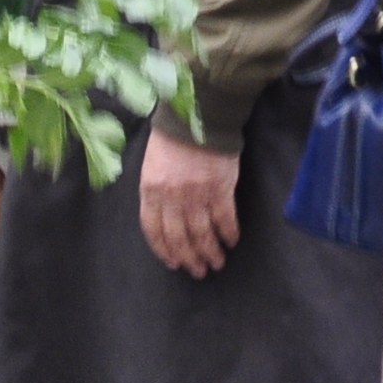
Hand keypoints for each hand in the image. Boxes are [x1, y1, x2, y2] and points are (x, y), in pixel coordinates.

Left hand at [139, 126, 240, 277]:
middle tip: (198, 271)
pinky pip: (225, 219)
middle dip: (189, 258)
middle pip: (179, 237)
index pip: (153, 230)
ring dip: (210, 252)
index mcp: (151, 189)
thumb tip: (162, 218)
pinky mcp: (220, 189)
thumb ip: (155, 191)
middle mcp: (172, 196)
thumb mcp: (152, 164)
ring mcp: (197, 194)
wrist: (200, 112)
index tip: (174, 263)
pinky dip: (229, 233)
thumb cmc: (174, 136)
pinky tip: (231, 241)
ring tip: (216, 262)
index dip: (164, 250)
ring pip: (202, 233)